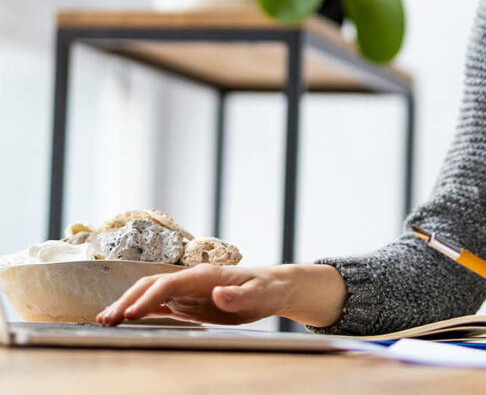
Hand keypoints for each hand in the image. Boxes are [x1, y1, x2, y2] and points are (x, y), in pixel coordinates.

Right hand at [96, 263, 288, 325]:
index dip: (149, 298)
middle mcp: (191, 280)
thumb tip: (217, 295)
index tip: (130, 315)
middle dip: (127, 300)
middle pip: (152, 285)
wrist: (271, 288)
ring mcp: (187, 290)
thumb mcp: (258, 295)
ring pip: (150, 294)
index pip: (169, 283)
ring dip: (127, 305)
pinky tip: (124, 320)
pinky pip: (159, 305)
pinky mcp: (188, 302)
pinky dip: (140, 311)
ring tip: (104, 321)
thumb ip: (237, 296)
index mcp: (205, 275)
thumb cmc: (266, 290)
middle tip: (106, 320)